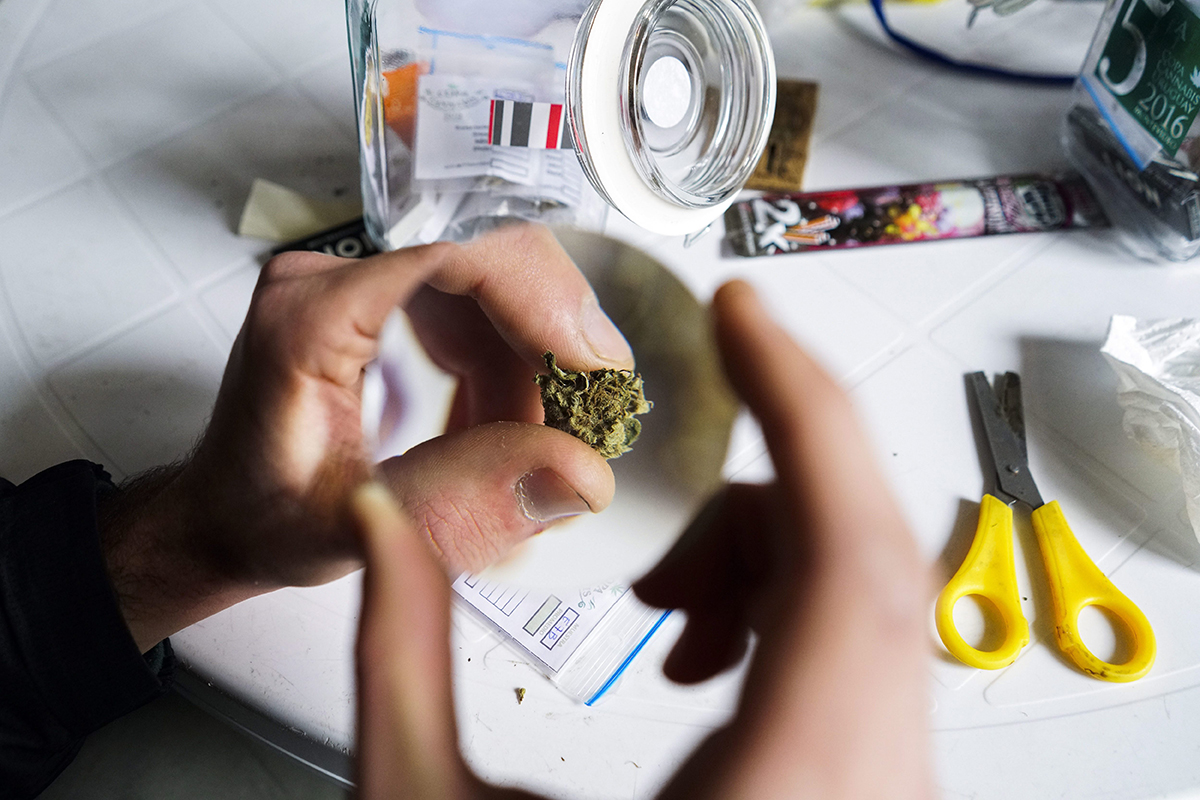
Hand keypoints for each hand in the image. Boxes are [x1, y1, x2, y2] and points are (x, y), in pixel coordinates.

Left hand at [100, 224, 628, 650]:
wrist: (227, 518)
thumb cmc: (266, 520)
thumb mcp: (368, 525)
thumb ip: (471, 497)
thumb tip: (584, 475)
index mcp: (307, 319)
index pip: (448, 257)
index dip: (537, 297)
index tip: (594, 363)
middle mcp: (326, 280)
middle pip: (479, 262)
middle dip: (546, 339)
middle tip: (589, 413)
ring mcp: (352, 283)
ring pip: (486, 290)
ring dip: (527, 366)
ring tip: (532, 443)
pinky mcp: (375, 299)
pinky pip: (470, 310)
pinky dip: (504, 368)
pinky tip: (500, 425)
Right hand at [351, 280, 932, 798]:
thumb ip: (399, 649)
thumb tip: (376, 510)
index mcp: (785, 793)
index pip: (846, 555)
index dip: (806, 406)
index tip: (746, 314)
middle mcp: (870, 796)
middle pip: (868, 560)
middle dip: (771, 469)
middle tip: (699, 416)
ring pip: (871, 606)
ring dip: (766, 557)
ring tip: (667, 609)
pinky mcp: (870, 799)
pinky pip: (865, 656)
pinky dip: (788, 612)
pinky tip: (701, 657)